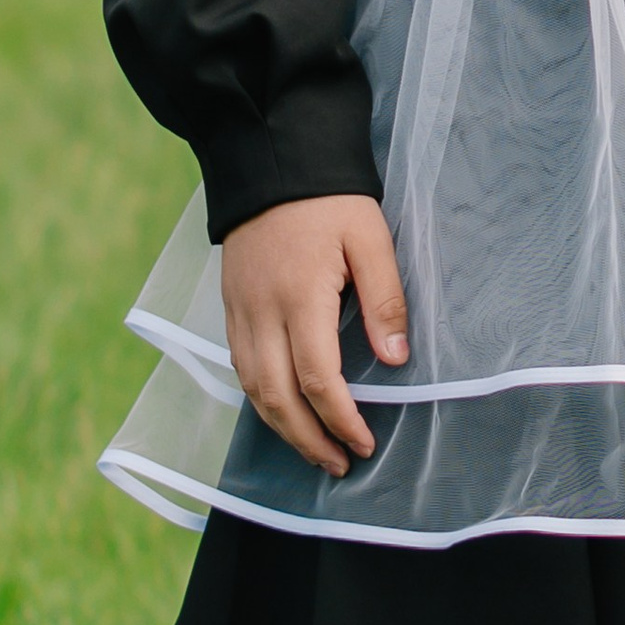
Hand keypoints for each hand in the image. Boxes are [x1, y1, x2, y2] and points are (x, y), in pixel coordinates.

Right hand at [219, 195, 409, 476]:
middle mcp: (261, 312)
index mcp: (300, 297)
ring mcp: (239, 310)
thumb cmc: (330, 199)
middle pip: (275, 397)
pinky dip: (261, 397)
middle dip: (307, 438)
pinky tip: (283, 410)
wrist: (272, 160)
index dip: (340, 418)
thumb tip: (394, 359)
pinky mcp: (230, 305)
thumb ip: (384, 299)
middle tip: (338, 464)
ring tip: (313, 449)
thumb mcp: (370, 239)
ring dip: (280, 426)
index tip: (363, 442)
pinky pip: (240, 365)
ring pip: (251, 387)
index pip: (316, 378)